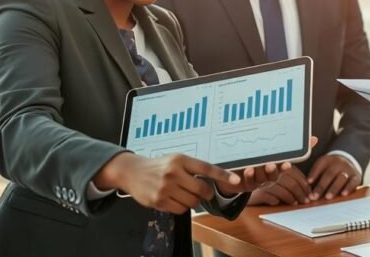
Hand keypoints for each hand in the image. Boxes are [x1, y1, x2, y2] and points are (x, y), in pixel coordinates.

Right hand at [94, 152, 238, 213]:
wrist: (133, 172)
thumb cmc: (159, 166)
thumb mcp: (176, 160)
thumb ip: (193, 168)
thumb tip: (213, 181)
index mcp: (181, 159)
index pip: (207, 168)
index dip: (223, 175)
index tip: (236, 181)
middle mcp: (174, 172)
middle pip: (202, 190)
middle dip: (204, 193)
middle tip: (198, 190)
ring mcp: (166, 187)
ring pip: (193, 202)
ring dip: (191, 200)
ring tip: (180, 192)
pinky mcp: (159, 200)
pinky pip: (181, 209)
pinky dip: (181, 207)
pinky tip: (172, 199)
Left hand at [217, 135, 318, 198]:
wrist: (239, 170)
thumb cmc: (260, 157)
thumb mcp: (274, 150)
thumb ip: (293, 146)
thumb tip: (315, 139)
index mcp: (276, 169)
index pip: (283, 168)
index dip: (284, 167)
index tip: (286, 163)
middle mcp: (267, 177)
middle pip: (271, 176)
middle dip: (271, 171)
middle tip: (270, 164)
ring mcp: (256, 181)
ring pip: (258, 180)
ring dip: (256, 175)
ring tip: (252, 167)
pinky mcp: (244, 184)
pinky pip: (245, 182)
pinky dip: (245, 178)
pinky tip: (244, 172)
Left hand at [308, 154, 360, 200]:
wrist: (348, 163)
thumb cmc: (330, 170)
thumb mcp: (322, 168)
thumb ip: (314, 178)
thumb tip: (305, 192)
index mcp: (327, 160)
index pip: (319, 165)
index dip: (314, 173)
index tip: (308, 182)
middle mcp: (338, 163)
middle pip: (329, 174)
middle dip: (321, 186)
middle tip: (314, 196)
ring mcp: (348, 170)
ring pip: (341, 178)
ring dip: (333, 188)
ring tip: (327, 197)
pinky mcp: (356, 177)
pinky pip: (353, 182)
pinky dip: (348, 188)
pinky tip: (343, 194)